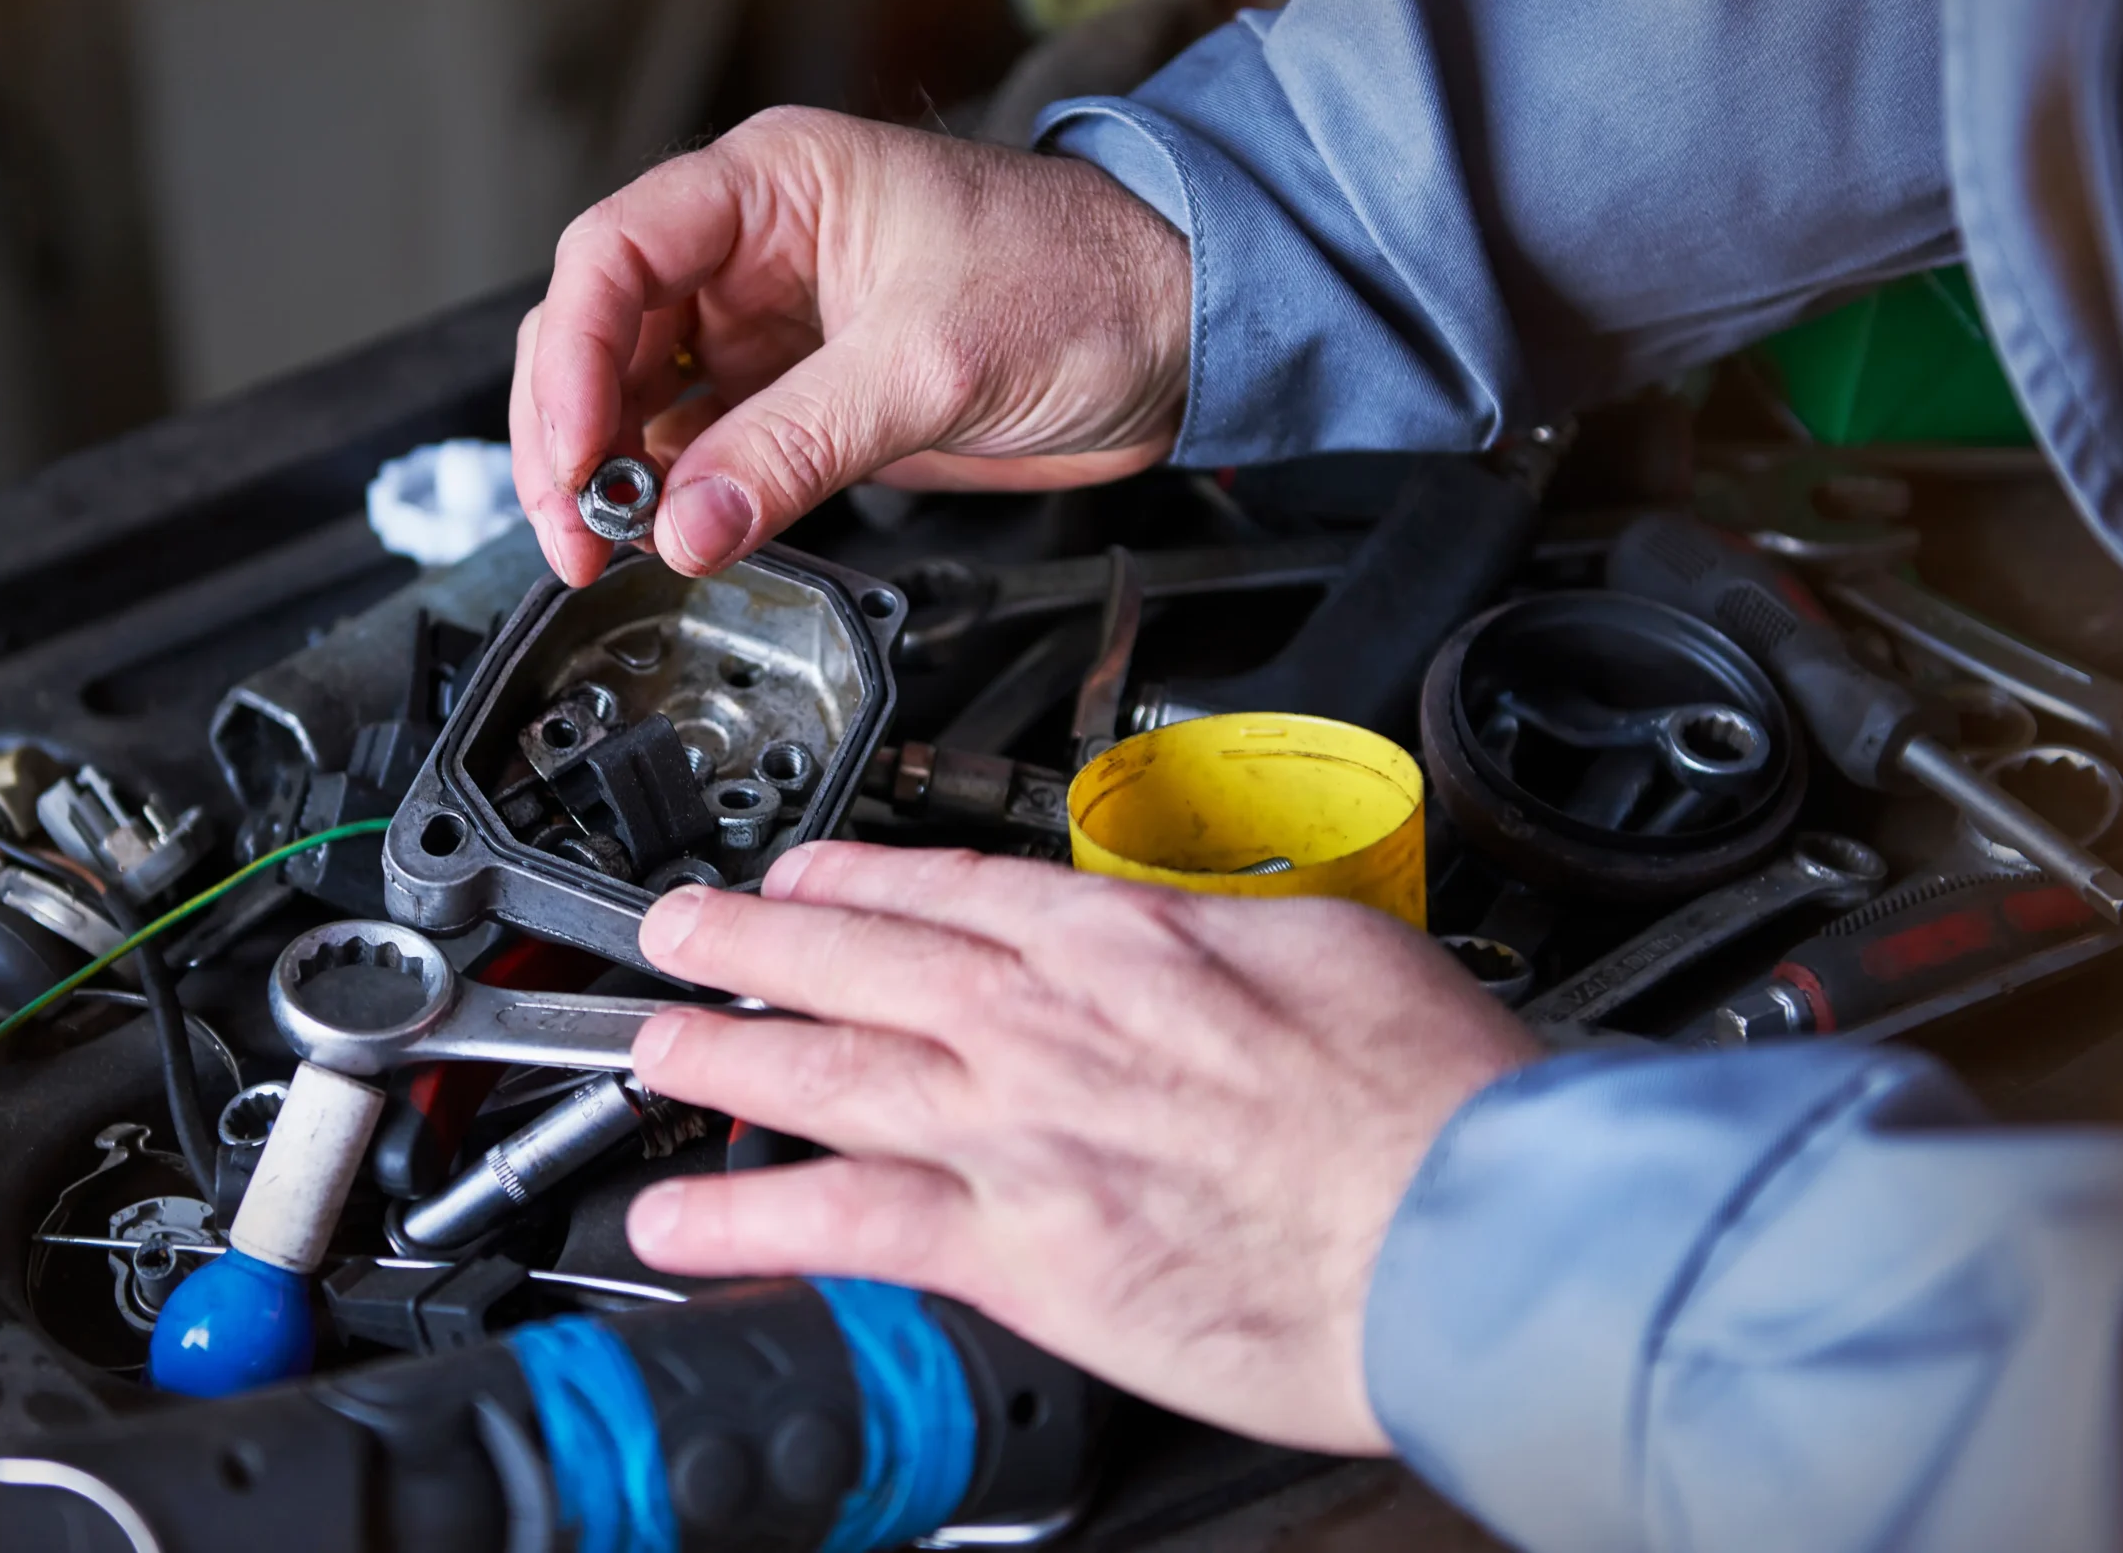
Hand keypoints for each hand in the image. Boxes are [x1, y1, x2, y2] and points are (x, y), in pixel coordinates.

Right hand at [510, 107, 1191, 584]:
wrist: (1182, 334)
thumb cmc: (1085, 284)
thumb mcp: (928, 366)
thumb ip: (795, 449)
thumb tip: (687, 527)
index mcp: (774, 185)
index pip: (616, 255)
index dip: (573, 360)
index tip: (573, 458)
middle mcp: (757, 249)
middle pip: (606, 330)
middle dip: (573, 433)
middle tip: (575, 532)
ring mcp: (776, 326)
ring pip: (644, 396)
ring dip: (616, 475)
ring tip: (611, 549)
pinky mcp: (808, 395)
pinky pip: (709, 445)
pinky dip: (679, 496)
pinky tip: (672, 538)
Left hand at [621, 842, 1541, 1453]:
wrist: (1474, 1236)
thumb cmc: (1431, 1104)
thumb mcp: (1329, 948)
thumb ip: (1215, 937)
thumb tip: (1173, 934)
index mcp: (1126, 939)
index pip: (954, 888)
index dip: (858, 876)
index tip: (806, 871)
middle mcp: (1050, 1020)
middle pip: (862, 957)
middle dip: (751, 936)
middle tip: (675, 926)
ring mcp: (1022, 1132)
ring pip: (827, 1068)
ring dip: (721, 1053)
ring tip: (648, 1045)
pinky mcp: (1022, 1252)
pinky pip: (849, 1225)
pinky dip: (748, 1224)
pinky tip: (675, 1229)